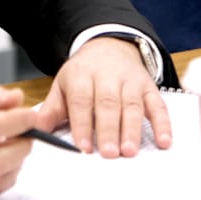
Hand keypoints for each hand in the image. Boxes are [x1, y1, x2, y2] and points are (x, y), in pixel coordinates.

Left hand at [35, 36, 171, 156]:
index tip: (83, 146)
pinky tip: (164, 140)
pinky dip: (162, 123)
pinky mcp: (148, 86)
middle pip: (107, 103)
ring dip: (132, 129)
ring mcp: (129, 80)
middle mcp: (106, 75)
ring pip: (131, 104)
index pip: (81, 100)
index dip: (82, 123)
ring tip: (129, 151)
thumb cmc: (83, 73)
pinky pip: (157, 104)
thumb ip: (52, 109)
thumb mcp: (63, 85)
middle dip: (108, 129)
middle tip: (108, 153)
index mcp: (81, 75)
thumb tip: (36, 128)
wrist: (108, 46)